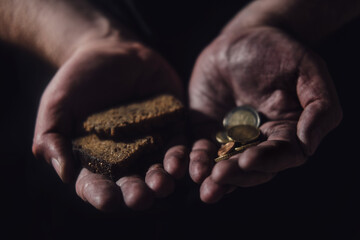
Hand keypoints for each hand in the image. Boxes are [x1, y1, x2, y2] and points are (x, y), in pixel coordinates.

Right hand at [32, 40, 187, 210]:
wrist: (112, 51)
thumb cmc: (79, 79)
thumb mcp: (57, 104)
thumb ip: (52, 137)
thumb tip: (64, 173)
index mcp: (95, 158)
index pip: (95, 183)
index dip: (101, 193)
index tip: (108, 200)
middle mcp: (125, 156)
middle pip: (131, 181)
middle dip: (136, 192)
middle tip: (141, 199)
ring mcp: (151, 142)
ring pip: (158, 168)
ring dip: (162, 179)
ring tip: (164, 184)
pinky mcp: (173, 126)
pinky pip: (180, 144)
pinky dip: (181, 156)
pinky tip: (180, 164)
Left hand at [188, 26, 341, 202]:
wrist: (243, 38)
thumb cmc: (279, 51)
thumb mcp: (308, 69)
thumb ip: (319, 106)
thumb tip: (309, 144)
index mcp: (287, 131)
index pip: (281, 156)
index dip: (267, 161)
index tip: (249, 160)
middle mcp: (258, 141)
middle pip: (250, 168)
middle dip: (235, 174)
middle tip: (219, 176)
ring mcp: (230, 138)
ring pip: (223, 164)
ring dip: (212, 177)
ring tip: (202, 182)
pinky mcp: (205, 129)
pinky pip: (198, 148)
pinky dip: (192, 159)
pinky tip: (185, 168)